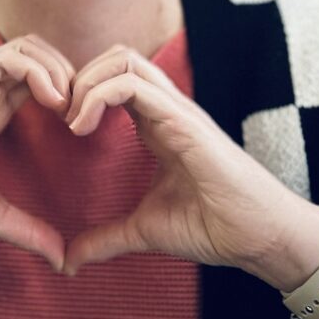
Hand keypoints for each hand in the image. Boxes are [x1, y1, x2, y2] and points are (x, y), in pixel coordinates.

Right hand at [0, 35, 74, 270]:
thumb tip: (63, 260)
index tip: (89, 126)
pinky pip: (5, 59)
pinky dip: (37, 71)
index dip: (73, 93)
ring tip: (70, 105)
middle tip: (87, 111)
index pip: (42, 80)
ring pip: (27, 48)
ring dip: (58, 69)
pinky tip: (53, 101)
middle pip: (41, 56)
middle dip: (72, 75)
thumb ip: (26, 229)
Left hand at [63, 45, 318, 284]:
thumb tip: (70, 261)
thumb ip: (107, 238)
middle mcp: (166, 109)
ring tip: (70, 120)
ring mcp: (176, 110)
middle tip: (59, 115)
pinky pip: (134, 86)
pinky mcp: (183, 121)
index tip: (60, 126)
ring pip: (125, 60)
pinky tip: (81, 128)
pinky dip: (98, 95)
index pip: (116, 80)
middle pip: (118, 57)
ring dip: (87, 81)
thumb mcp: (145, 231)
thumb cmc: (213, 226)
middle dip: (80, 76)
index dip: (82, 91)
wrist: (258, 237)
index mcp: (157, 125)